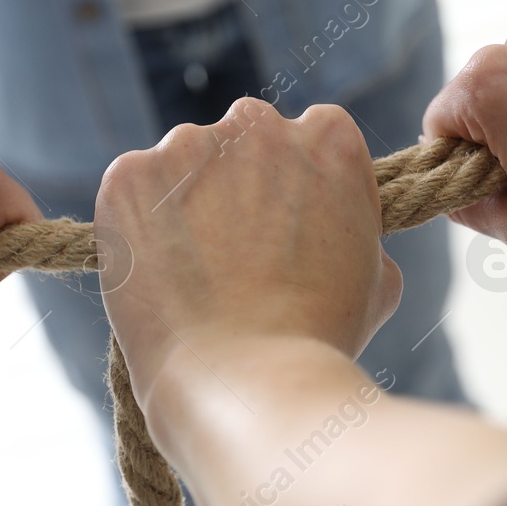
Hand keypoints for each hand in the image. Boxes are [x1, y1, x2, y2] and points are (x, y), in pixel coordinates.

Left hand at [95, 99, 398, 415]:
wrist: (246, 381)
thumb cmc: (319, 339)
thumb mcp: (377, 278)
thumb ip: (357, 230)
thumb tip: (347, 228)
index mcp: (328, 137)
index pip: (310, 132)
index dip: (298, 181)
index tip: (288, 223)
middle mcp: (258, 124)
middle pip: (244, 139)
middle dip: (240, 183)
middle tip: (237, 253)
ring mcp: (188, 145)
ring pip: (185, 163)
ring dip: (186, 201)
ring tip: (194, 274)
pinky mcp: (129, 175)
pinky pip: (131, 188)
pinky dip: (136, 223)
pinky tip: (157, 273)